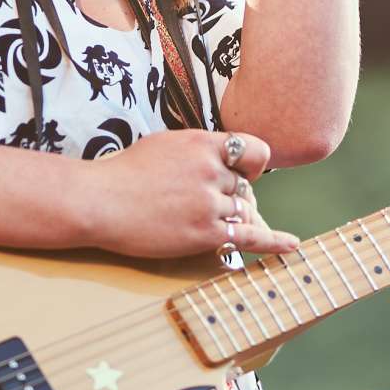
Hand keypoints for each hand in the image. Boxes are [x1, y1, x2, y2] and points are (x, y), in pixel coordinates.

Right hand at [88, 130, 298, 257]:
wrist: (98, 201)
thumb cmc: (123, 174)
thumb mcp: (165, 144)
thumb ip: (198, 149)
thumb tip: (220, 156)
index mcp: (203, 143)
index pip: (254, 150)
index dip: (252, 165)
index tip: (241, 174)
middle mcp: (212, 170)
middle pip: (245, 187)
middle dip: (233, 198)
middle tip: (202, 206)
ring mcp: (209, 202)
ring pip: (244, 211)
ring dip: (233, 218)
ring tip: (203, 222)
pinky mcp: (205, 233)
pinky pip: (250, 237)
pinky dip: (274, 241)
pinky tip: (291, 245)